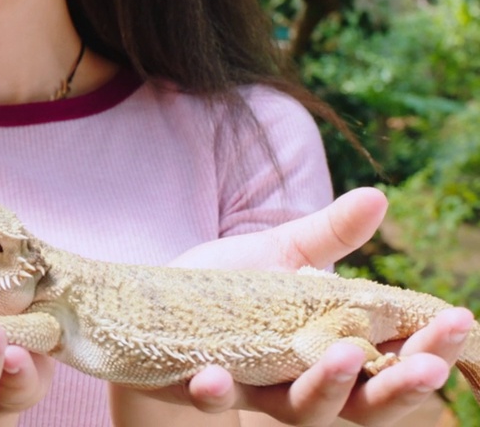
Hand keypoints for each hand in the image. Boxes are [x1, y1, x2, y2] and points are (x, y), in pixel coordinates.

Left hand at [136, 187, 471, 425]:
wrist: (151, 311)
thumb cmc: (232, 290)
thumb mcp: (285, 256)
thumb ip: (330, 235)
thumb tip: (377, 195)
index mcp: (334, 354)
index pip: (396, 363)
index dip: (429, 350)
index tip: (458, 320)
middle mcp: (302, 385)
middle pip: (364, 404)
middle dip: (399, 388)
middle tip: (428, 367)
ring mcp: (254, 391)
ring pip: (301, 410)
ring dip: (324, 389)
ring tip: (342, 357)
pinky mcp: (200, 388)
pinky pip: (210, 400)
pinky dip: (216, 392)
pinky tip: (213, 377)